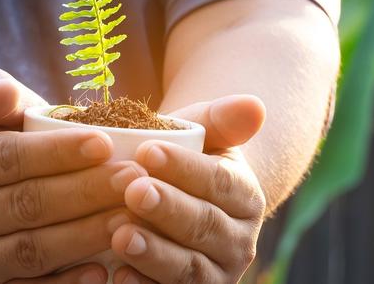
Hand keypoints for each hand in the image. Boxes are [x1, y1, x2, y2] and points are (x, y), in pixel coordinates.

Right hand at [0, 68, 145, 283]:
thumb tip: (4, 93)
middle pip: (27, 204)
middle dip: (85, 192)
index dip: (57, 151)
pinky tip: (104, 271)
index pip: (10, 157)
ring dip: (85, 235)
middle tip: (133, 178)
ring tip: (131, 218)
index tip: (105, 142)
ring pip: (34, 249)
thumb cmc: (2, 138)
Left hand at [110, 95, 266, 283]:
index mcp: (246, 196)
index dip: (185, 169)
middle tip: (133, 191)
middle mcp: (239, 240)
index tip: (148, 150)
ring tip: (120, 234)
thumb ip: (224, 119)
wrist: (176, 199)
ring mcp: (217, 273)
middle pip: (205, 225)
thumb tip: (255, 106)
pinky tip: (119, 275)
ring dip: (155, 253)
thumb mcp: (203, 134)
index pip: (220, 182)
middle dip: (168, 209)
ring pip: (190, 267)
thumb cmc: (185, 160)